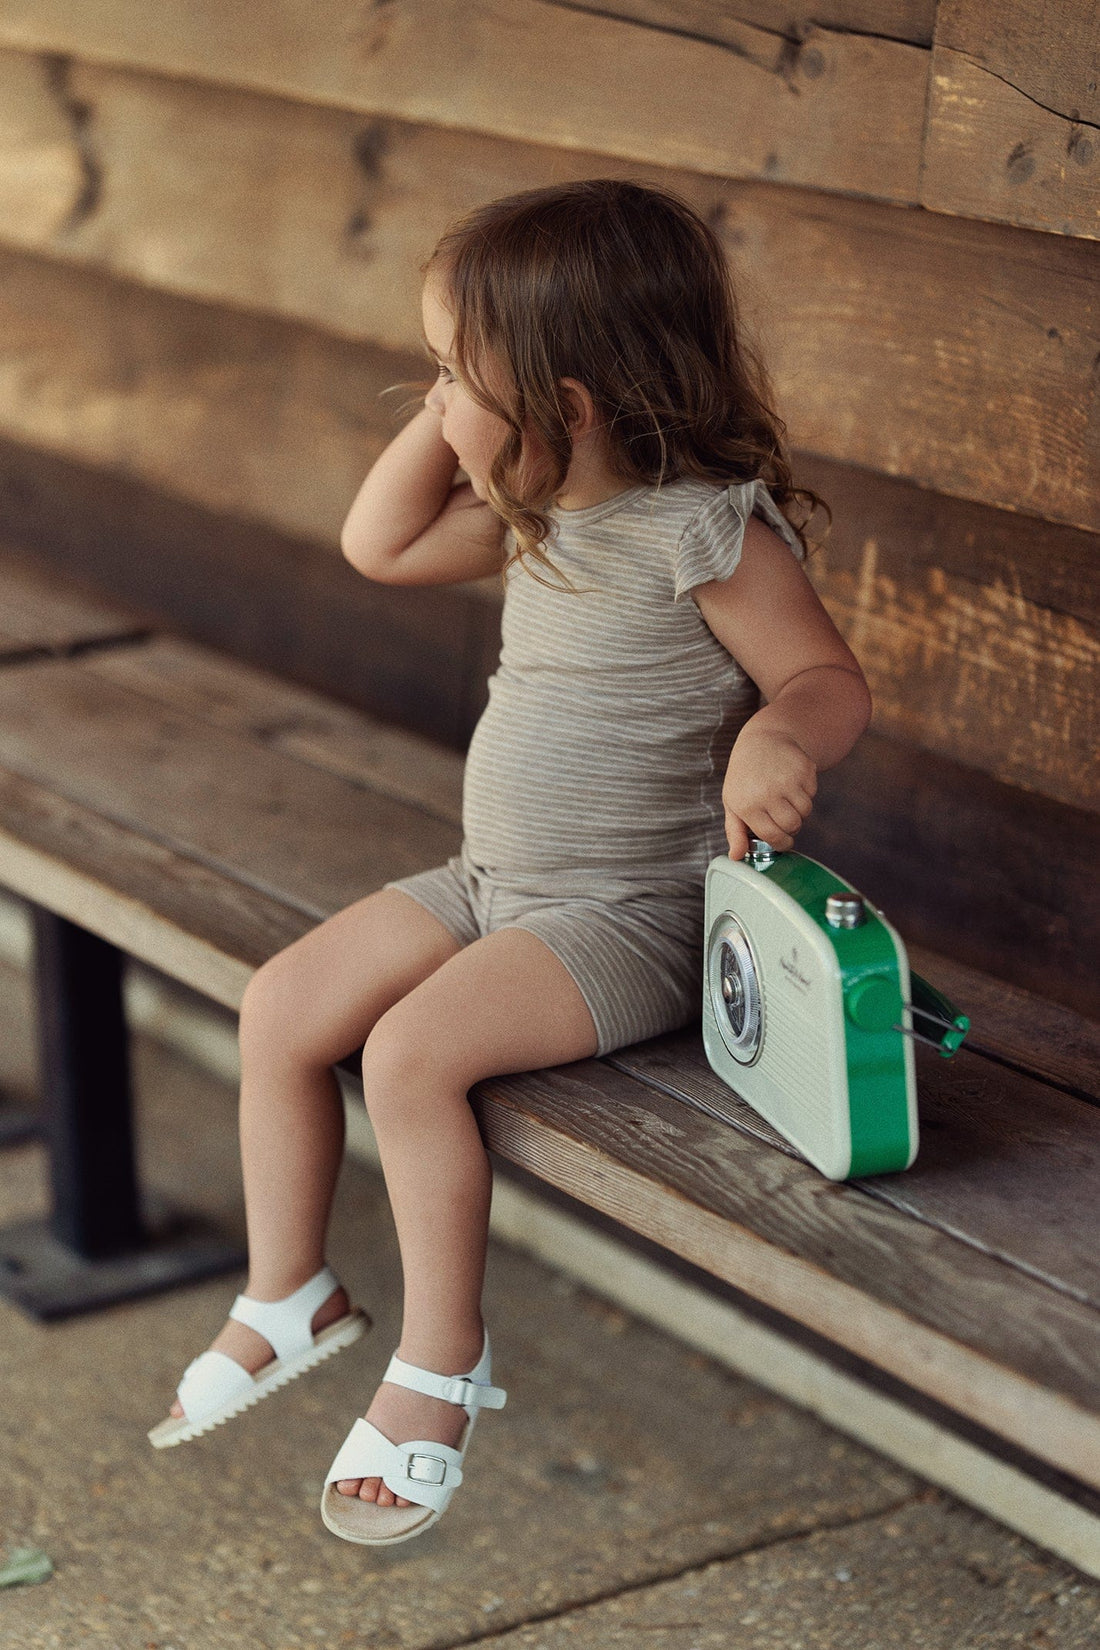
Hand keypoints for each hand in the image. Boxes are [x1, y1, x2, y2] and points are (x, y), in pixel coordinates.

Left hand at [721, 728, 817, 859]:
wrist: (762, 740)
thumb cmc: (745, 776)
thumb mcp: (732, 802)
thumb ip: (735, 832)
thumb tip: (736, 857)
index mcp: (748, 805)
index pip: (773, 836)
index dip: (781, 843)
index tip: (783, 842)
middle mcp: (768, 793)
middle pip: (793, 826)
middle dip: (791, 826)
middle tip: (783, 816)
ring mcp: (788, 780)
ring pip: (805, 811)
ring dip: (799, 809)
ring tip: (786, 797)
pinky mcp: (804, 769)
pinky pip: (812, 793)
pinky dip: (806, 792)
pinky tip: (792, 782)